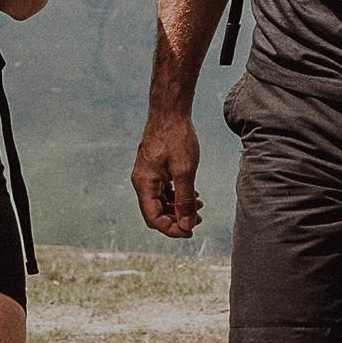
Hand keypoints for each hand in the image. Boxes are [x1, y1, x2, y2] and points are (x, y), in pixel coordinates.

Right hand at [132, 107, 202, 237]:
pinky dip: (177, 195)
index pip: (154, 219)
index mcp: (144, 184)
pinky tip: (193, 193)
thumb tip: (187, 225)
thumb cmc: (176, 137)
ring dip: (178, 207)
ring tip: (199, 205)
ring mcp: (148, 174)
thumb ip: (184, 200)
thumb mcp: (185, 171)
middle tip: (198, 219)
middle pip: (156, 212)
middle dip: (177, 219)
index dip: (172, 229)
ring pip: (161, 201)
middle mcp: (142, 181)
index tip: (191, 231)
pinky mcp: (155, 168)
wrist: (170, 111)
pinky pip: (163, 190)